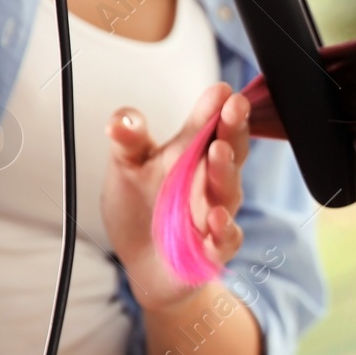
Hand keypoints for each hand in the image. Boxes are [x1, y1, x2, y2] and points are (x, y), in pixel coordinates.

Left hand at [102, 83, 250, 312]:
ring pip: (229, 190)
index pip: (209, 126)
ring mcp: (216, 214)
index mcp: (193, 155)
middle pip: (230, 150)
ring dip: (226, 170)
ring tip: (219, 150)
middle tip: (234, 106)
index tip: (221, 90)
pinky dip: (223, 228)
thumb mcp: (126, 168)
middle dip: (233, 128)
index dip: (217, 107)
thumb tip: (121, 119)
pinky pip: (226, 239)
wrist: (145, 264)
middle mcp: (210, 181)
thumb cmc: (142, 208)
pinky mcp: (213, 249)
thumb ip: (128, 141)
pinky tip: (215, 218)